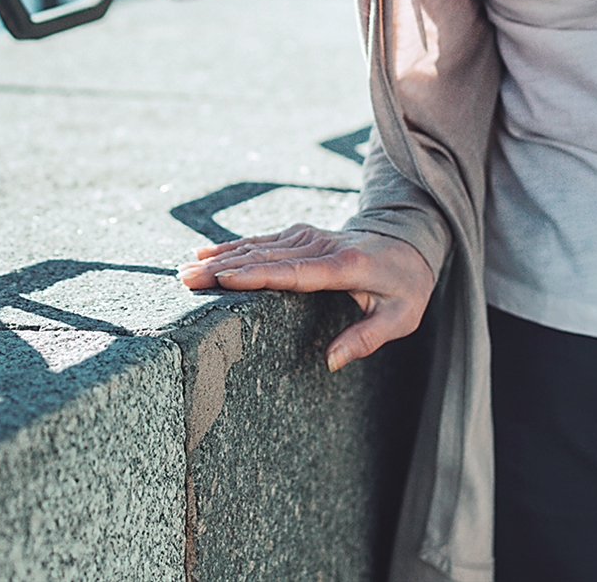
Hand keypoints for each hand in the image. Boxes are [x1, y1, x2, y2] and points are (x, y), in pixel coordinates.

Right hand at [178, 224, 433, 371]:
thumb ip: (367, 338)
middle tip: (186, 281)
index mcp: (343, 266)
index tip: (223, 279)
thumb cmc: (406, 284)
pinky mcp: (300, 234)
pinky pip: (262, 241)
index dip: (257, 275)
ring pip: (258, 246)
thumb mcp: (401, 317)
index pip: (294, 271)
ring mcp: (309, 236)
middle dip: (224, 269)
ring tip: (185, 271)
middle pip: (266, 257)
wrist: (411, 239)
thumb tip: (331, 362)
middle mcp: (321, 245)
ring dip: (220, 257)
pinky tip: (204, 253)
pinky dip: (232, 247)